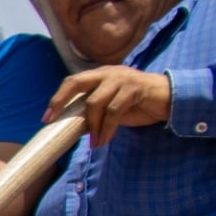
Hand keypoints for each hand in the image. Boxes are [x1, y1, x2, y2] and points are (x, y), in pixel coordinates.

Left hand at [47, 66, 171, 144]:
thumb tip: (71, 127)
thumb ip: (93, 112)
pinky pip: (113, 110)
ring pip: (95, 102)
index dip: (57, 98)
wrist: (169, 100)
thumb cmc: (137, 104)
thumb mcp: (111, 108)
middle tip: (53, 121)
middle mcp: (107, 73)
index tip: (46, 118)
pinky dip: (107, 128)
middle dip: (61, 101)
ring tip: (95, 143)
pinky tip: (104, 140)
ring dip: (92, 126)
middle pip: (76, 82)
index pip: (72, 82)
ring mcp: (121, 79)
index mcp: (99, 75)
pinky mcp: (134, 88)